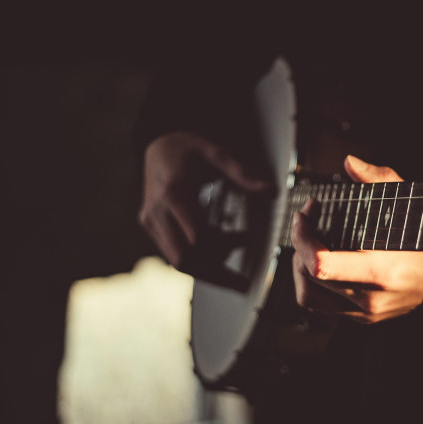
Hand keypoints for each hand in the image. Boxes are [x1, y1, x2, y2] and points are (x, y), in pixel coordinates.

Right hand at [139, 131, 268, 271]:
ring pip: (178, 262)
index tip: (246, 238)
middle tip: (242, 277)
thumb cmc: (186, 149)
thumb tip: (270, 191)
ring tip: (233, 273)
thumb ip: (242, 174)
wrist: (157, 146)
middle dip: (215, 268)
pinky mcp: (152, 228)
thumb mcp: (215, 154)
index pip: (196, 235)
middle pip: (184, 257)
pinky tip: (218, 255)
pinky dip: (197, 261)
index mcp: (173, 193)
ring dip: (207, 270)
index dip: (224, 243)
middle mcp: (157, 212)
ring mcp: (151, 222)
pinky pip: (173, 255)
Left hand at [291, 155, 422, 322]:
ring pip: (308, 295)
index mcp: (380, 272)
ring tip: (309, 244)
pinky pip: (320, 305)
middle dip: (300, 242)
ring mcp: (364, 312)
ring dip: (300, 266)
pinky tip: (320, 263)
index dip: (303, 237)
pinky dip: (312, 283)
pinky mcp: (361, 317)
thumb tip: (350, 163)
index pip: (321, 264)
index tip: (306, 215)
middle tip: (308, 220)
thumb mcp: (405, 202)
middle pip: (309, 275)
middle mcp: (370, 297)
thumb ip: (377, 179)